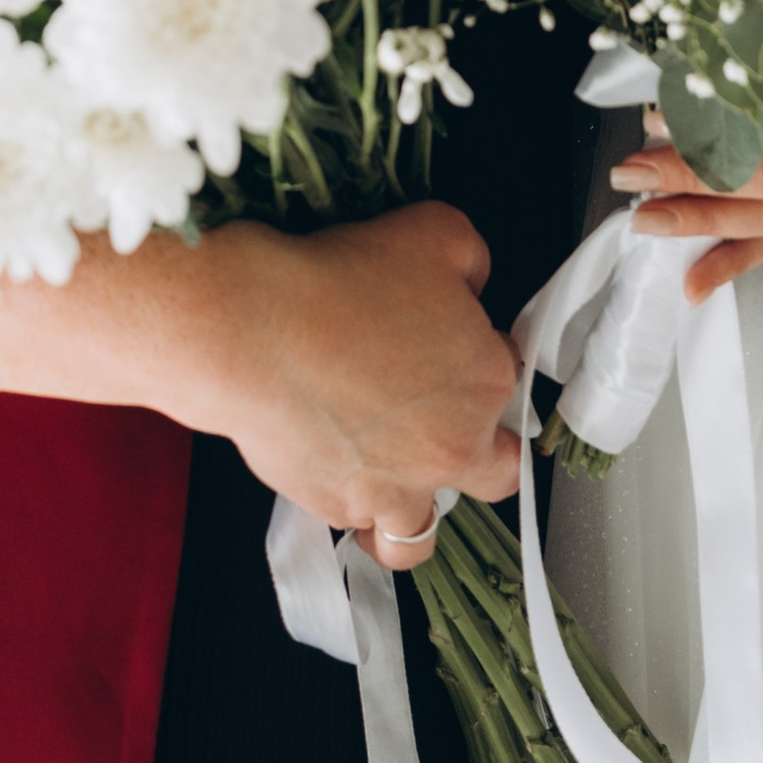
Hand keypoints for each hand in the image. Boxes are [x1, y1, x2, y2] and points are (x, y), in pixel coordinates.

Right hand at [169, 202, 521, 556]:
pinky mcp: (341, 507)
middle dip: (482, 451)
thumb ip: (473, 260)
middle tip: (445, 423)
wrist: (254, 330)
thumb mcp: (434, 231)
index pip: (508, 374)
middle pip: (499, 471)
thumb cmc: (334, 285)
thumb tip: (473, 282)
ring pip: (424, 531)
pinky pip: (359, 528)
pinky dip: (355, 514)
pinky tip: (341, 481)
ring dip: (418, 508)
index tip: (449, 344)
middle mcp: (451, 446)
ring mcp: (397, 488)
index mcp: (484, 380)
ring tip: (395, 481)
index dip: (478, 353)